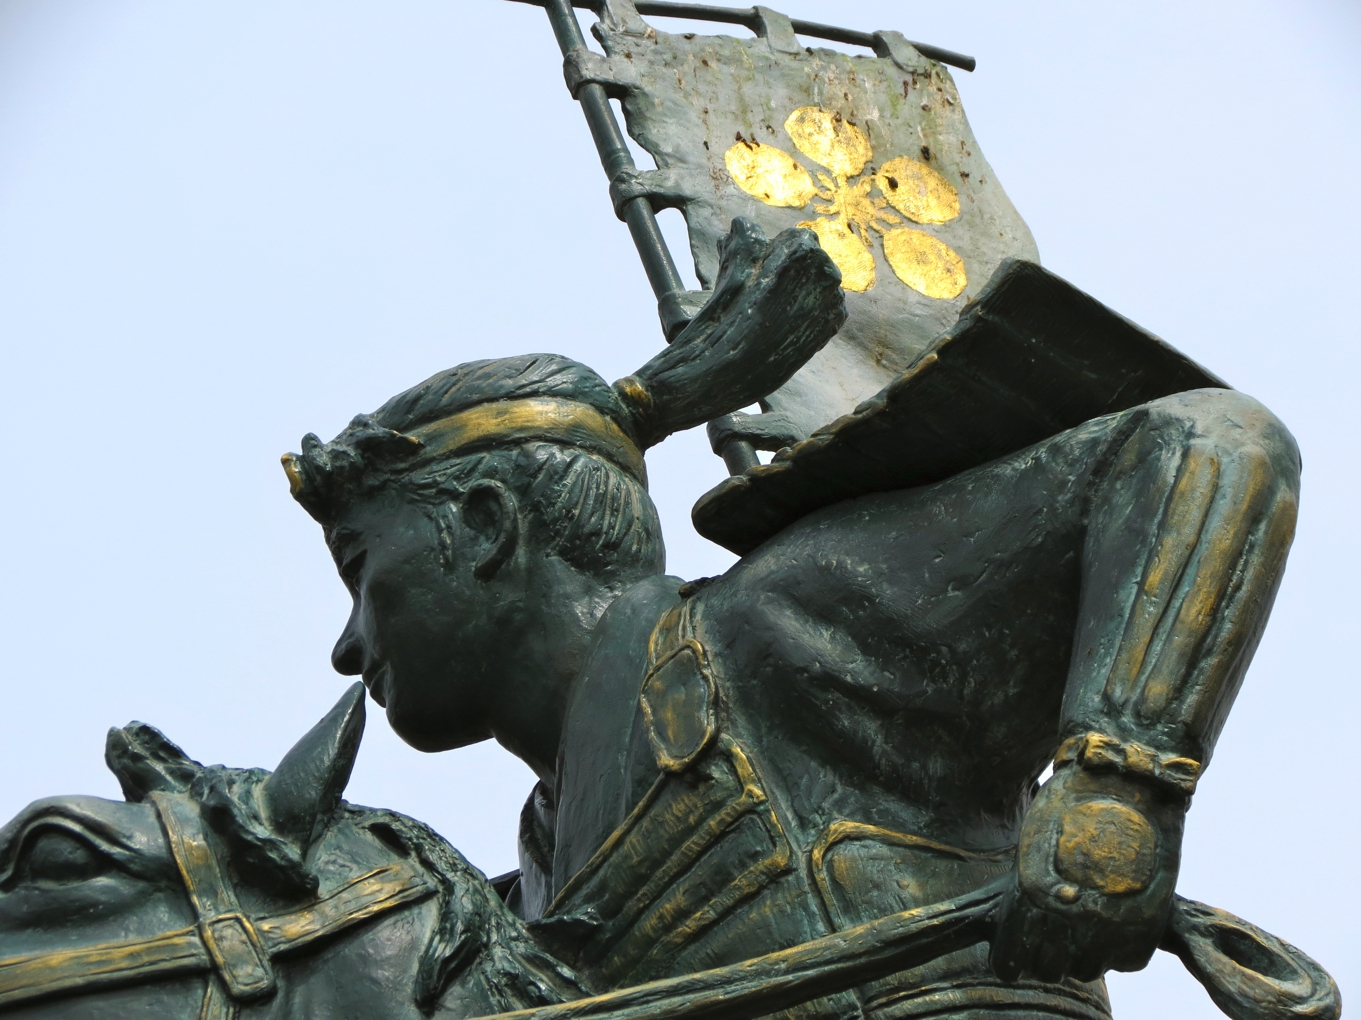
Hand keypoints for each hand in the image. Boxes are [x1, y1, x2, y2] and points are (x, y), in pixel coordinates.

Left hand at [991, 764, 1186, 982]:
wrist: (1129, 778)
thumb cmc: (1072, 801)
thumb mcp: (1032, 837)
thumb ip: (1030, 887)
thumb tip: (1038, 928)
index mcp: (1040, 902)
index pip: (1013, 959)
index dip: (1008, 960)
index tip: (1010, 956)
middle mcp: (1082, 922)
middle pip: (1050, 969)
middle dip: (1041, 954)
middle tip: (1043, 930)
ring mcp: (1121, 926)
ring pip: (1088, 968)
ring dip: (1078, 953)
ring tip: (1076, 921)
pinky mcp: (1154, 923)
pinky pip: (1127, 962)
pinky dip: (1115, 950)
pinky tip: (1107, 922)